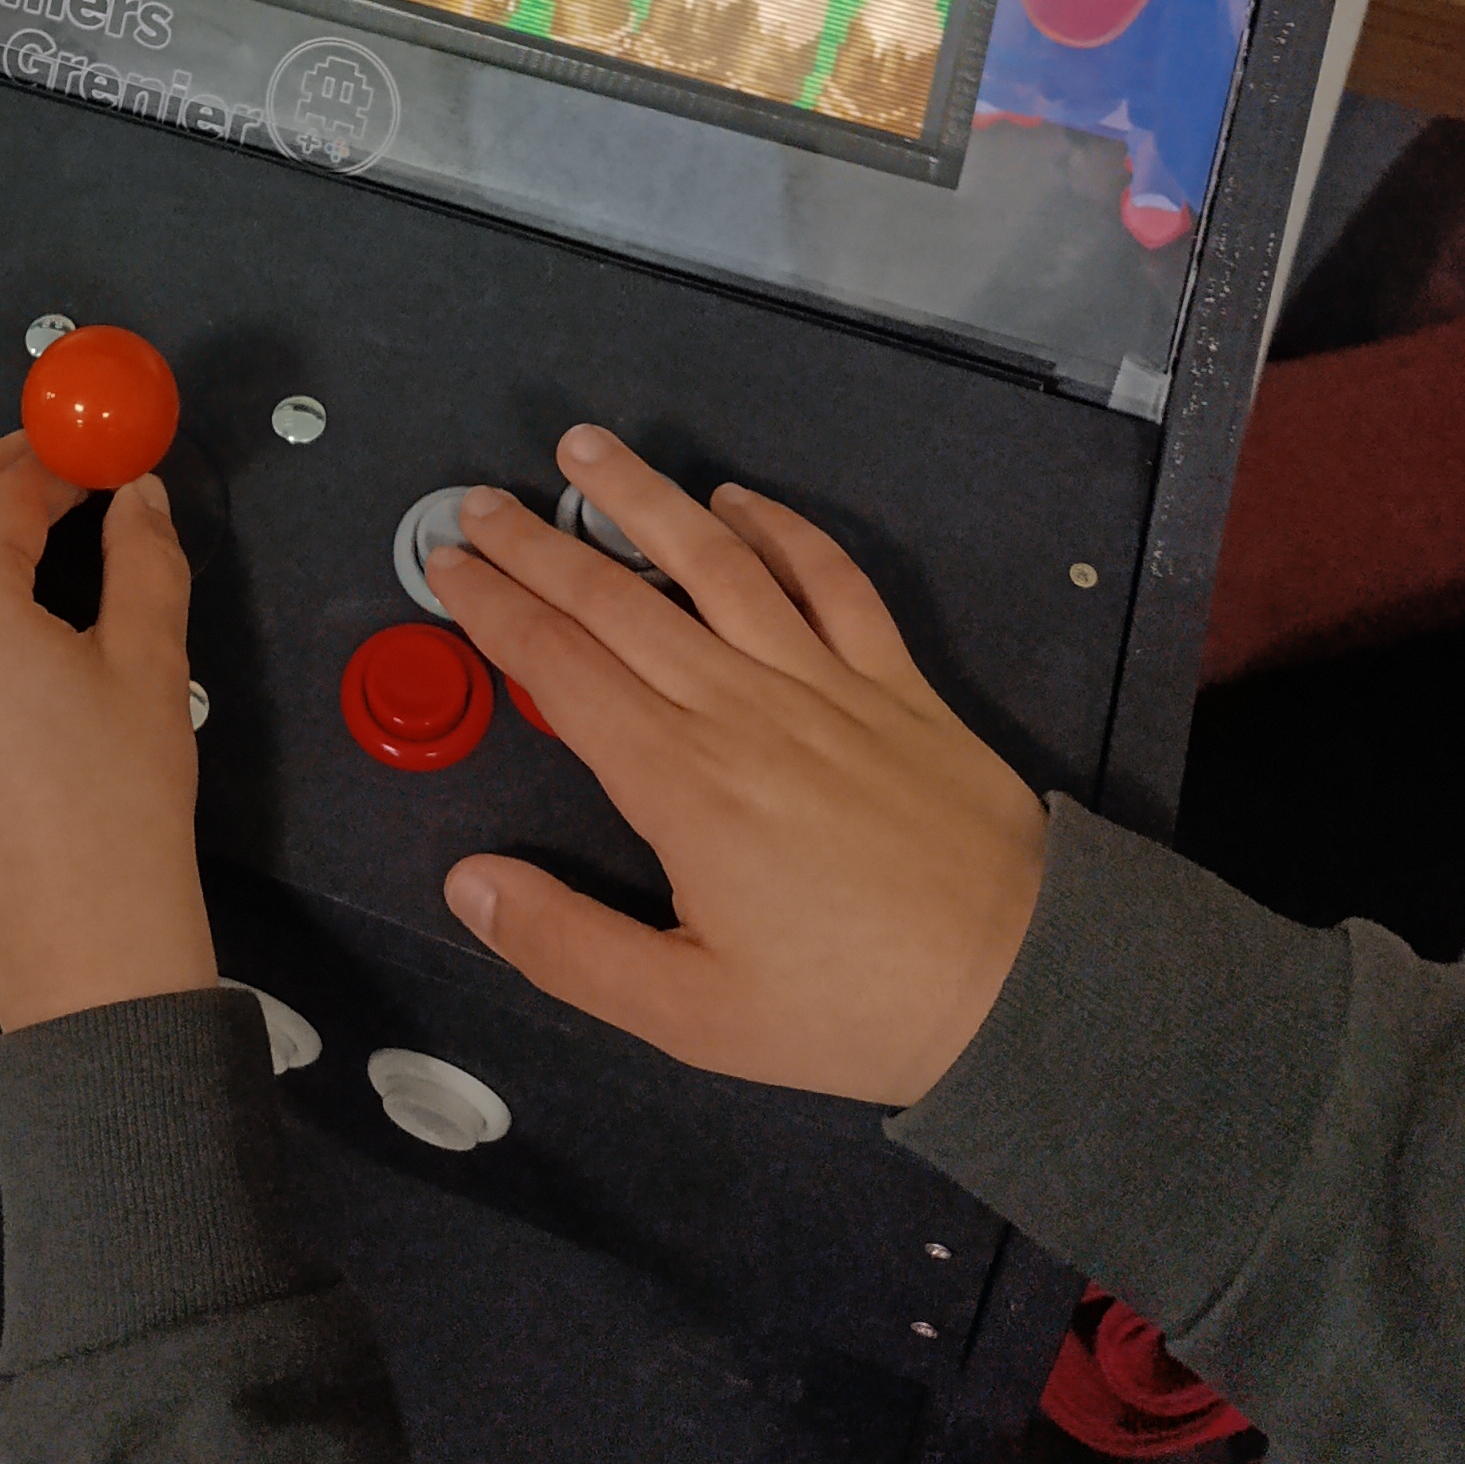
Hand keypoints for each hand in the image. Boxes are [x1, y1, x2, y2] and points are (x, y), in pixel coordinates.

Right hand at [427, 427, 1047, 1107]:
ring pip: (716, 562)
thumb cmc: (847, 1007)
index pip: (560, 667)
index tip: (445, 564)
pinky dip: (781, 528)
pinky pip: (830, 579)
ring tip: (586, 449)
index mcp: (679, 781)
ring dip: (645, 497)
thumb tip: (468, 882)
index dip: (494, 609)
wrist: (1020, 977)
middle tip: (476, 501)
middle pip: (618, 600)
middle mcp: (739, 705)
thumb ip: (568, 946)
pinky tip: (740, 499)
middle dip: (537, 543)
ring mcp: (822, 679)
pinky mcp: (893, 678)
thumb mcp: (690, 1014)